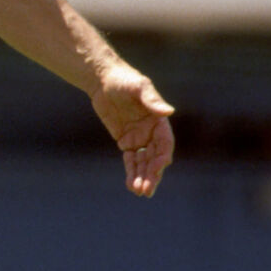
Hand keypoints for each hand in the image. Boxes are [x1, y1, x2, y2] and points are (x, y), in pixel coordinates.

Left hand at [89, 61, 175, 197]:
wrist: (102, 79)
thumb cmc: (123, 79)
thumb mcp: (138, 87)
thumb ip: (152, 100)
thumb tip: (168, 111)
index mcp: (159, 121)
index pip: (165, 144)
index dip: (161, 158)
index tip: (156, 169)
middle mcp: (151, 131)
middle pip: (154, 157)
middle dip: (151, 174)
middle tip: (146, 190)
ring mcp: (139, 137)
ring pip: (143, 162)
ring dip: (142, 177)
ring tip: (138, 192)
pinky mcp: (125, 140)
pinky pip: (131, 160)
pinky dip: (131, 172)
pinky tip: (130, 185)